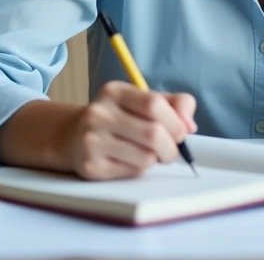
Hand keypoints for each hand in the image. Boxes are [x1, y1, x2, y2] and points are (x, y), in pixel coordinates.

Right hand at [63, 80, 196, 179]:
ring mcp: (91, 141)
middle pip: (153, 134)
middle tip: (170, 150)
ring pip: (146, 157)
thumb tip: (190, 125)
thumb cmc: (119, 117)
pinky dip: (141, 169)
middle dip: (172, 147)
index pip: (155, 104)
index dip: (176, 122)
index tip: (181, 131)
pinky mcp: (91, 166)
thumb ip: (174, 105)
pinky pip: (133, 172)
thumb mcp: (142, 101)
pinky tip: (131, 161)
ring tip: (149, 154)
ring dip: (156, 159)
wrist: (73, 136)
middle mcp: (98, 113)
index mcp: (114, 92)